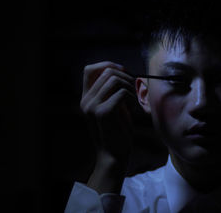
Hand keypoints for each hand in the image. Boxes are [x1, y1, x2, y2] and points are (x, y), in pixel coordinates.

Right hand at [80, 61, 135, 192]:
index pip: (90, 69)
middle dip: (125, 76)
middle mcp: (86, 100)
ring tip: (134, 99)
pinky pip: (122, 92)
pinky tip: (134, 108)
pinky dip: (133, 97)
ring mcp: (93, 106)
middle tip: (133, 89)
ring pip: (114, 79)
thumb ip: (112, 91)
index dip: (108, 65)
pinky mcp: (103, 113)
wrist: (115, 155)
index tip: (124, 73)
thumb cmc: (118, 131)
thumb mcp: (114, 106)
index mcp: (86, 98)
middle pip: (106, 71)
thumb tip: (122, 72)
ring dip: (130, 86)